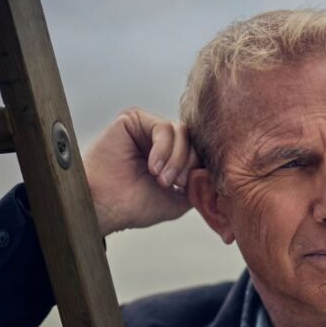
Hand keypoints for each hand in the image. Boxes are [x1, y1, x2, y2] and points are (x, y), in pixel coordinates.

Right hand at [84, 108, 198, 236]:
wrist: (105, 207)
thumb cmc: (135, 206)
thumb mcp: (180, 198)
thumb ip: (200, 182)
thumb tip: (220, 171)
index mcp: (173, 157)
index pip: (201, 151)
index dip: (200, 169)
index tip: (186, 189)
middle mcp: (162, 140)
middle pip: (195, 140)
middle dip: (189, 164)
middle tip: (173, 184)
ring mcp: (148, 129)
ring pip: (182, 133)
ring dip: (176, 159)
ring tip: (162, 178)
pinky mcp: (134, 119)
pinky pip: (164, 127)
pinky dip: (164, 149)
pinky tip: (152, 166)